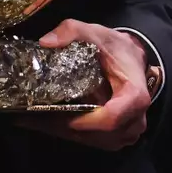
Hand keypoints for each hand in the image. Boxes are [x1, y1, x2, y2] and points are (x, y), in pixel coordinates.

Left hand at [17, 19, 152, 150]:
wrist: (132, 58)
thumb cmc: (116, 48)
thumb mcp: (95, 32)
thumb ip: (72, 30)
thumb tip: (46, 42)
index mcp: (134, 96)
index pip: (111, 119)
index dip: (85, 122)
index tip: (59, 116)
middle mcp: (135, 119)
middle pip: (100, 135)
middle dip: (67, 129)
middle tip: (36, 118)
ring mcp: (129, 131)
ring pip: (96, 142)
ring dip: (67, 134)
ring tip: (38, 121)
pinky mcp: (120, 136)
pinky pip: (97, 142)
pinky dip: (74, 135)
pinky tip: (51, 124)